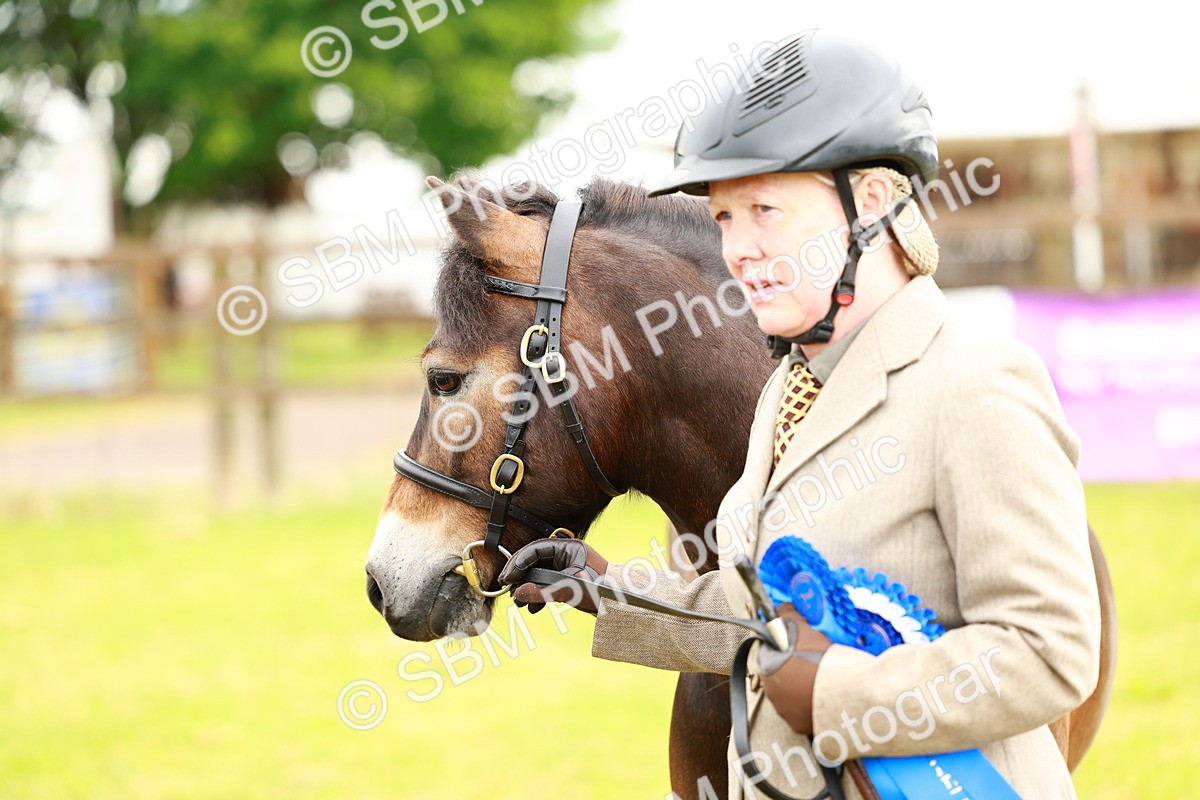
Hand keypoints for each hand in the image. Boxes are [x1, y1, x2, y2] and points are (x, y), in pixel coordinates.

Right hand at [496, 538, 608, 614]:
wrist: (623, 605)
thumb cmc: (602, 591)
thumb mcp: (570, 591)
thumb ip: (543, 592)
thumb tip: (517, 594)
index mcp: (569, 548)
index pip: (536, 550)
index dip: (518, 563)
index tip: (507, 578)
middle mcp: (567, 554)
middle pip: (535, 561)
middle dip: (521, 576)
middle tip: (507, 589)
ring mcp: (568, 567)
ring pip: (540, 574)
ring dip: (528, 588)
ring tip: (519, 603)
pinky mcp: (569, 580)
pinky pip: (548, 584)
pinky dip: (539, 595)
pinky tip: (533, 608)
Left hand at [756, 603, 832, 734]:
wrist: (845, 691)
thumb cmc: (821, 658)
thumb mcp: (802, 627)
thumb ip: (787, 615)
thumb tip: (781, 607)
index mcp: (766, 667)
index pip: (769, 652)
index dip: (785, 646)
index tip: (801, 645)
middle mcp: (771, 693)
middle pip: (781, 675)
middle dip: (794, 668)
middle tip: (815, 661)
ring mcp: (785, 712)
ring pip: (792, 695)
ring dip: (803, 688)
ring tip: (824, 679)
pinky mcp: (800, 726)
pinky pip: (804, 713)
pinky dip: (813, 705)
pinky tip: (826, 696)